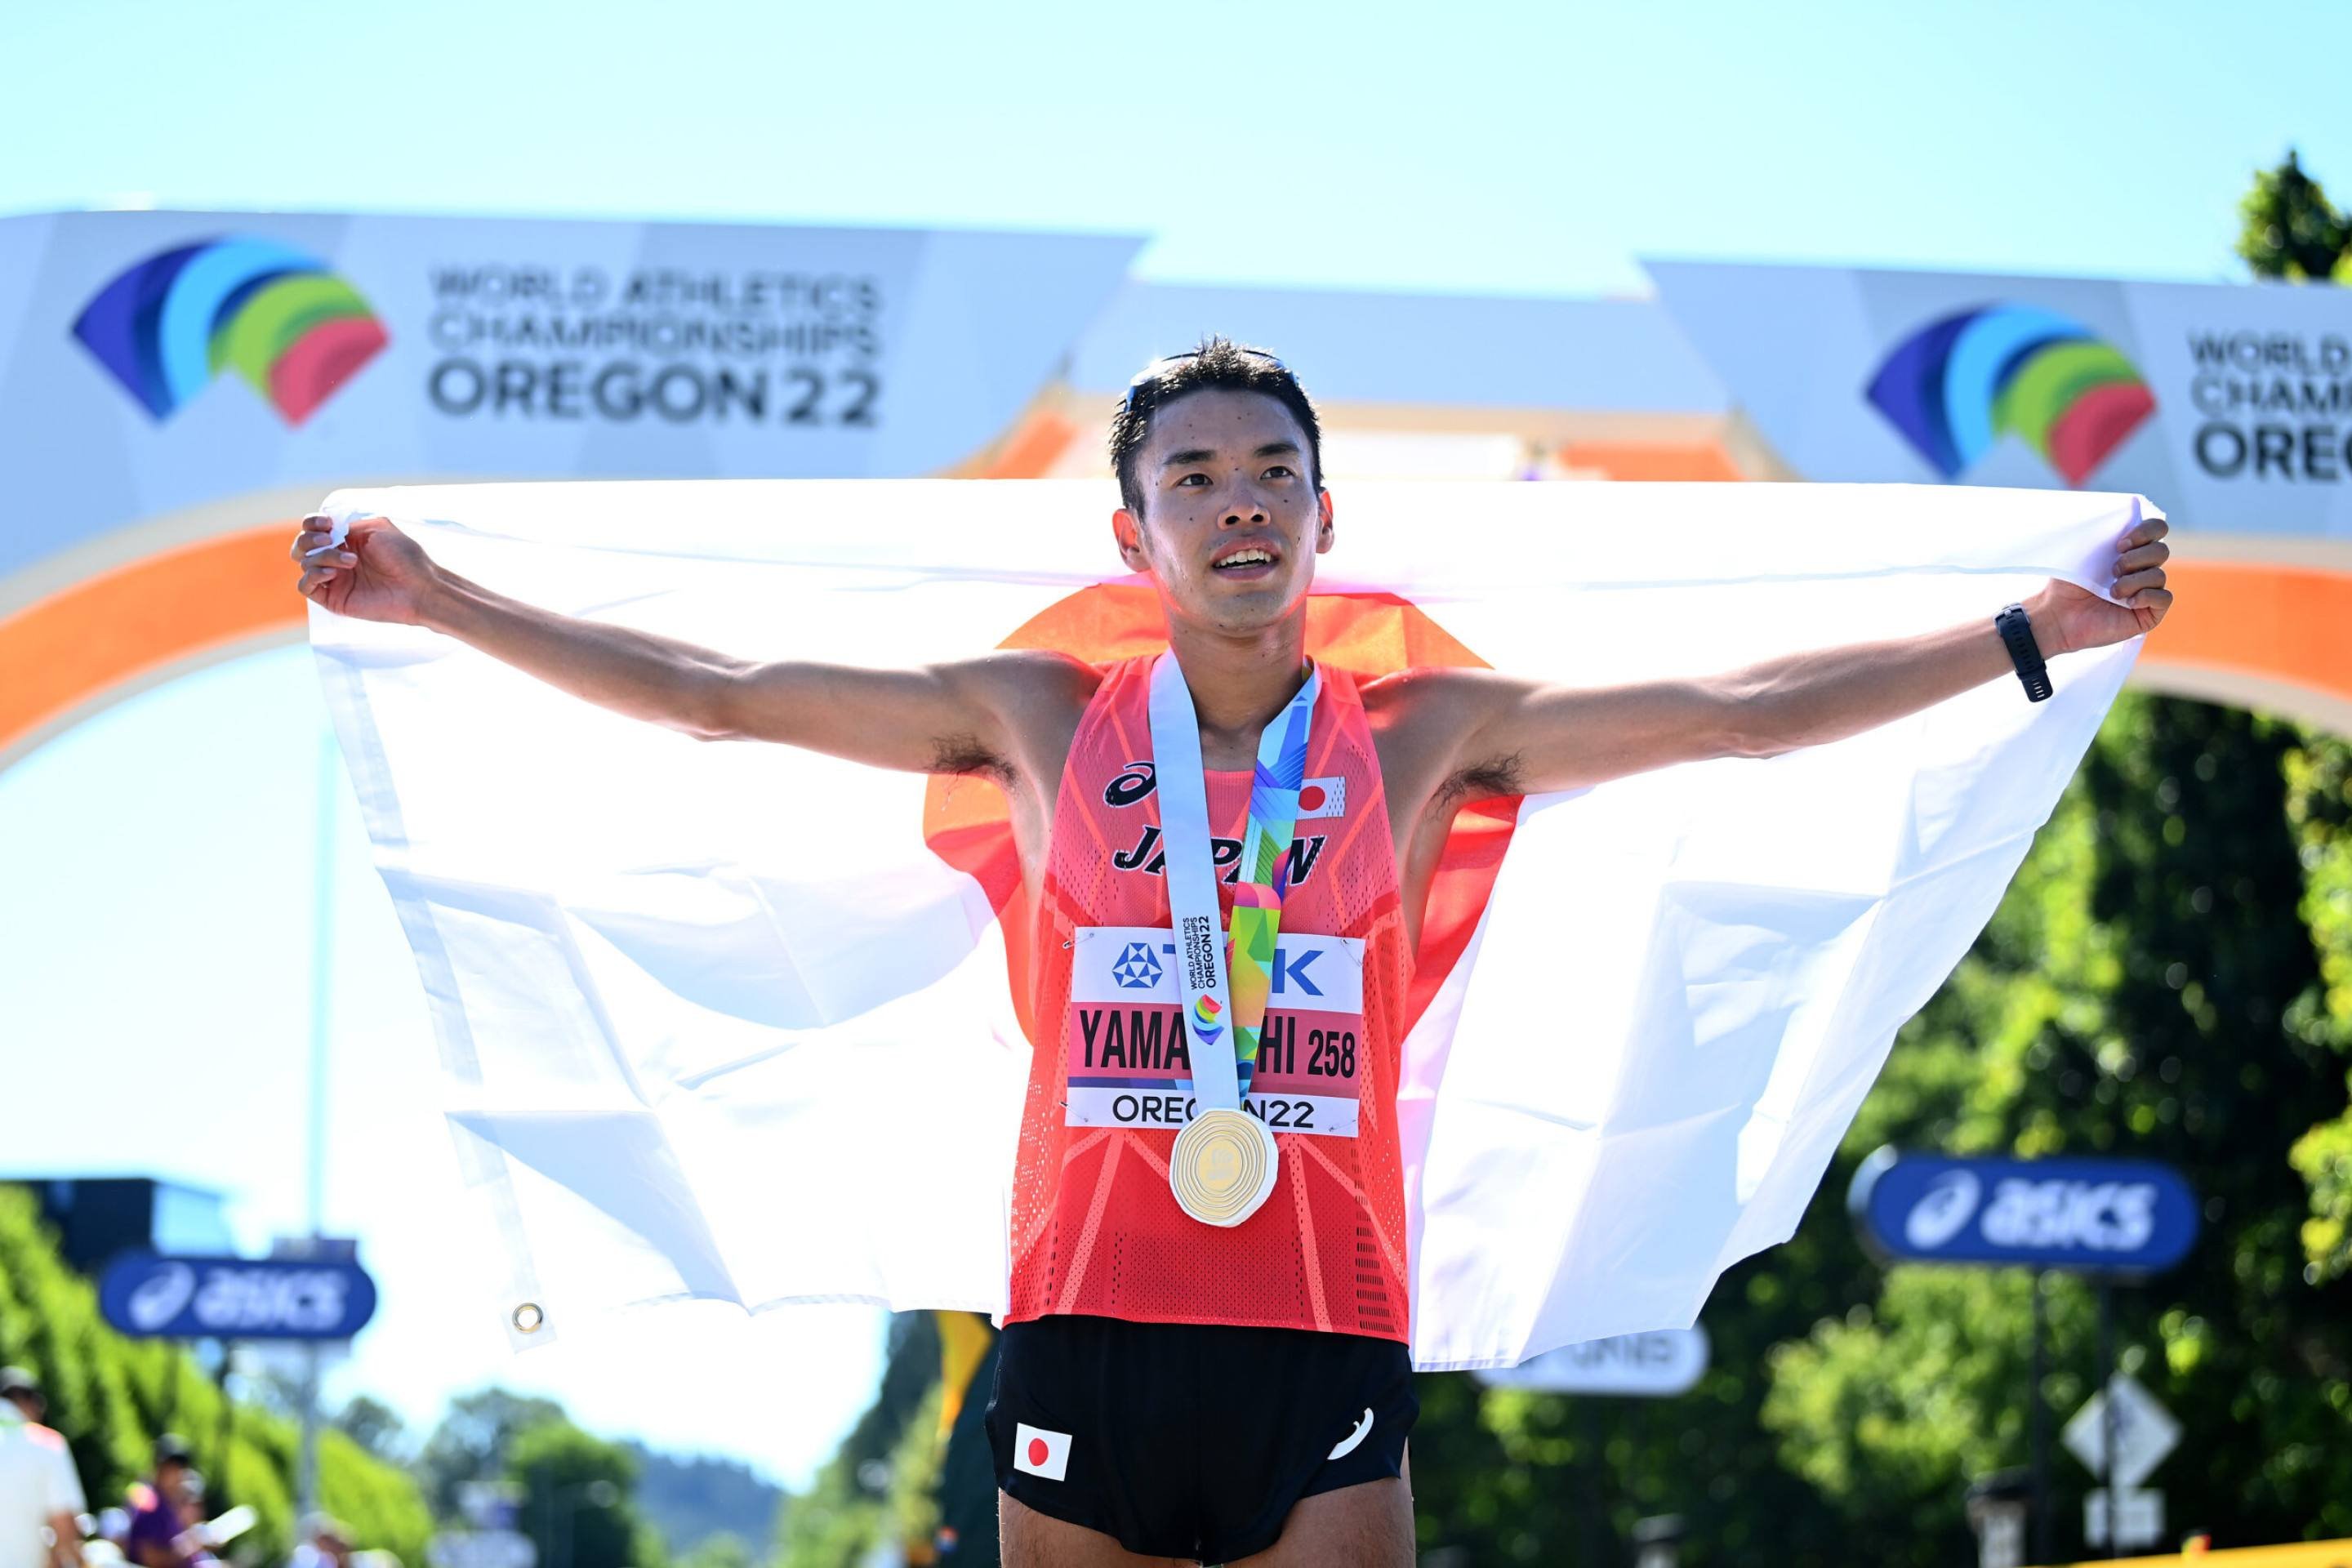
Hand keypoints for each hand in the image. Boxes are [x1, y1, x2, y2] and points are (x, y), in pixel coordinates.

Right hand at [291, 514, 440, 624]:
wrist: (419, 587)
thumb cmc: (405, 557)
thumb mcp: (377, 528)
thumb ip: (348, 524)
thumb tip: (326, 529)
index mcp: (346, 541)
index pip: (313, 529)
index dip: (312, 523)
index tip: (327, 524)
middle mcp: (336, 559)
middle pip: (301, 546)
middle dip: (309, 539)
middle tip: (329, 540)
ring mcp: (334, 579)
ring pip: (305, 563)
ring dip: (323, 556)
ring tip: (351, 561)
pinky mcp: (333, 598)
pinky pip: (305, 586)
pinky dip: (312, 576)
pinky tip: (331, 573)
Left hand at [2024, 515, 2171, 655]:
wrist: (2058, 613)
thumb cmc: (2068, 582)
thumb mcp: (2084, 549)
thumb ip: (2104, 529)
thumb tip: (2128, 504)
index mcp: (2132, 549)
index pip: (2157, 528)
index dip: (2146, 531)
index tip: (2120, 543)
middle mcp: (2144, 568)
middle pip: (2161, 550)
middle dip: (2136, 558)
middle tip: (2112, 570)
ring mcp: (2148, 590)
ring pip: (2159, 575)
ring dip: (2133, 581)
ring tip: (2112, 592)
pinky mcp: (2150, 613)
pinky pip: (2164, 598)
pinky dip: (2146, 596)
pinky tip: (2127, 602)